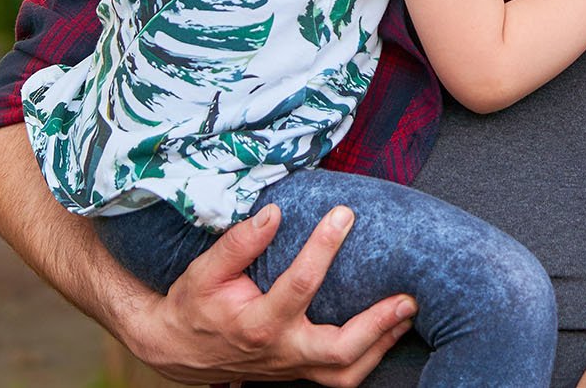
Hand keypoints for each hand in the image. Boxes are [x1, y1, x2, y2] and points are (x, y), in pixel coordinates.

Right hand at [122, 204, 415, 386]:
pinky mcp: (299, 371)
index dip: (324, 247)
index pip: (300, 285)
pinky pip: (342, 376)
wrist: (179, 350)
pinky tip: (389, 332)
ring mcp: (293, 367)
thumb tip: (273, 213)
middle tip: (406, 296)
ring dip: (382, 345)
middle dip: (377, 324)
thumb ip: (238, 244)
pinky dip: (370, 358)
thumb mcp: (205, 271)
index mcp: (257, 323)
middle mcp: (281, 351)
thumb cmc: (194, 306)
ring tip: (407, 314)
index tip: (344, 214)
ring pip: (346, 373)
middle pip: (338, 350)